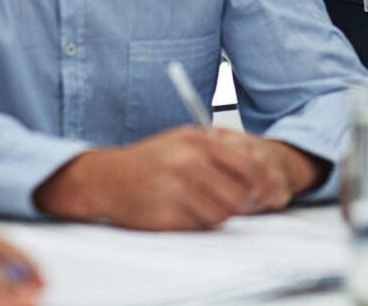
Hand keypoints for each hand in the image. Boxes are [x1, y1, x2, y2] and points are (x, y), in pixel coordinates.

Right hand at [34, 126, 318, 230]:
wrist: (108, 177)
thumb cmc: (152, 159)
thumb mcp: (184, 140)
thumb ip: (218, 150)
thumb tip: (256, 170)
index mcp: (196, 141)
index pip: (247, 164)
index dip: (259, 181)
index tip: (259, 189)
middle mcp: (187, 163)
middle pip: (238, 196)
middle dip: (241, 204)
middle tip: (232, 203)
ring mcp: (176, 190)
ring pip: (222, 215)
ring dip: (217, 215)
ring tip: (201, 204)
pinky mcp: (165, 217)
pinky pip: (199, 228)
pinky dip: (197, 224)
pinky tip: (183, 211)